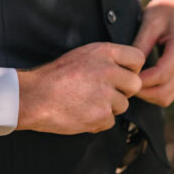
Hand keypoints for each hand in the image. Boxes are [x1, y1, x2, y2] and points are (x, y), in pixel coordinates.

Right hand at [16, 41, 144, 134]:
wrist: (35, 96)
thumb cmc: (55, 75)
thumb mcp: (82, 55)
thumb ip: (106, 60)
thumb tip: (127, 70)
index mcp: (104, 52)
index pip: (138, 58)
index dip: (132, 69)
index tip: (123, 75)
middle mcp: (108, 71)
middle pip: (135, 85)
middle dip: (124, 91)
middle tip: (106, 93)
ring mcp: (105, 94)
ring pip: (123, 105)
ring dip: (109, 107)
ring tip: (87, 102)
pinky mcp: (101, 115)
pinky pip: (110, 121)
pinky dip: (99, 121)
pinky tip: (82, 113)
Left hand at [131, 0, 173, 107]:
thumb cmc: (167, 8)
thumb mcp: (151, 20)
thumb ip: (141, 43)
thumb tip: (128, 65)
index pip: (161, 74)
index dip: (141, 80)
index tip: (123, 76)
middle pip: (165, 92)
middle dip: (143, 92)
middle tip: (124, 83)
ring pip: (168, 97)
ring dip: (148, 95)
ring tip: (131, 83)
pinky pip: (170, 91)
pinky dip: (155, 91)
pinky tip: (141, 81)